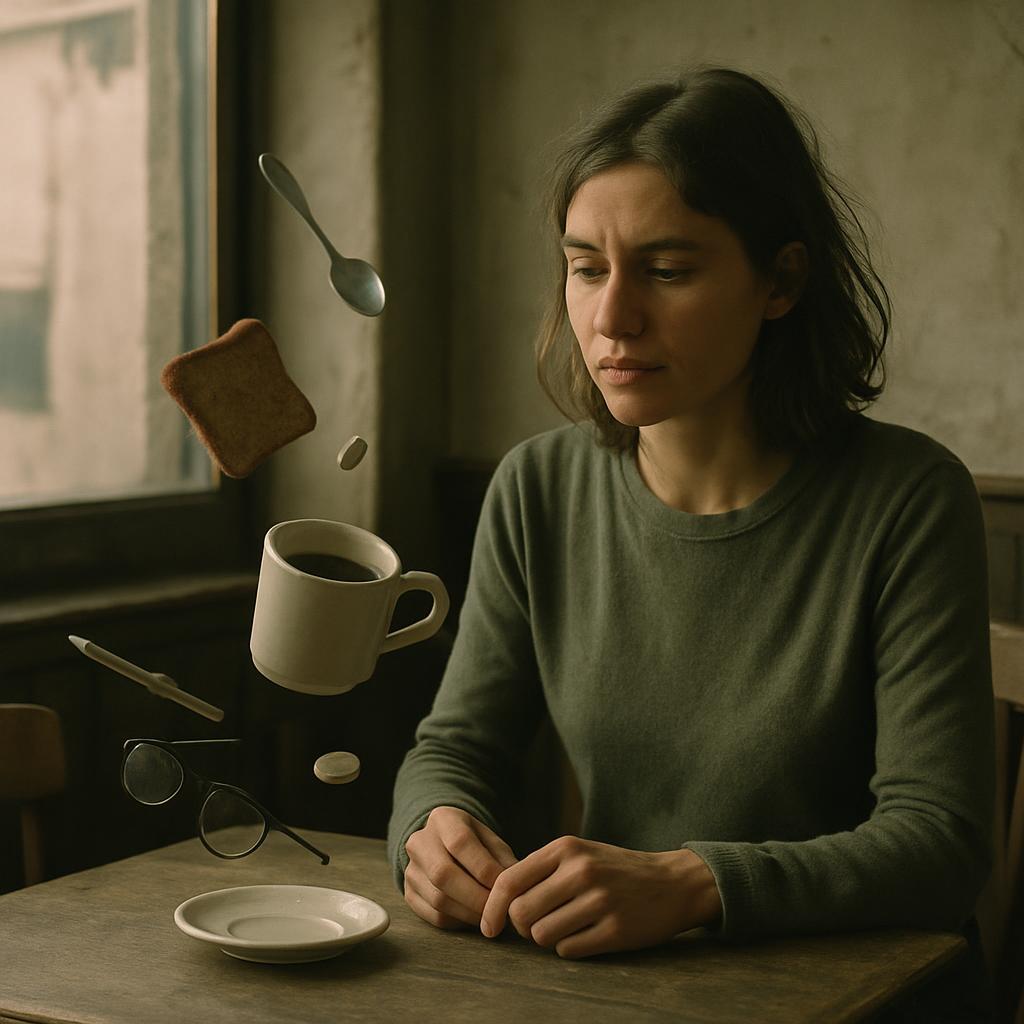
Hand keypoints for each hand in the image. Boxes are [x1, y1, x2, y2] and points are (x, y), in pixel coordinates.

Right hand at [403, 806, 517, 929]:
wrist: (442, 844)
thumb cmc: (474, 843)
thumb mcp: (490, 840)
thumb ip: (503, 859)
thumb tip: (515, 888)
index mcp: (443, 819)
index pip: (460, 843)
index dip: (485, 869)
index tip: (506, 888)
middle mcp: (420, 841)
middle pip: (443, 874)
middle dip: (476, 897)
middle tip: (499, 910)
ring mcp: (411, 869)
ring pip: (438, 899)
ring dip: (469, 913)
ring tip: (491, 916)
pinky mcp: (409, 893)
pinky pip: (433, 915)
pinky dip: (458, 921)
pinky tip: (473, 918)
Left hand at [480, 836, 720, 958]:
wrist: (672, 883)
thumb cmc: (614, 870)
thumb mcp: (578, 854)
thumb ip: (540, 870)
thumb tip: (498, 902)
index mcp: (566, 848)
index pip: (509, 880)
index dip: (492, 908)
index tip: (489, 928)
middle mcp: (580, 871)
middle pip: (521, 913)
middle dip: (523, 927)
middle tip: (539, 924)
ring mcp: (600, 900)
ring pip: (542, 936)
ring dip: (548, 939)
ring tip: (567, 927)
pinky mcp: (615, 930)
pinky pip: (568, 951)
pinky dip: (570, 948)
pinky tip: (587, 935)